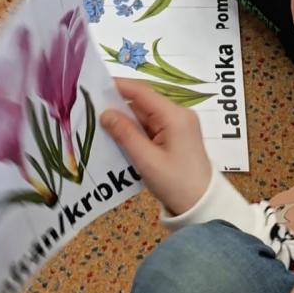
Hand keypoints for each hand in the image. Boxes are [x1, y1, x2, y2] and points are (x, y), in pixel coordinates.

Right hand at [102, 78, 211, 217]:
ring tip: (100, 128)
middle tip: (91, 113)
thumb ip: (125, 134)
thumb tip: (105, 113)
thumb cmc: (176, 184)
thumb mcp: (146, 160)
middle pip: (143, 104)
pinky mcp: (176, 137)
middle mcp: (178, 114)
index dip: (118, 86)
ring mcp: (179, 125)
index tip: (94, 87)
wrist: (202, 206)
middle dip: (118, 108)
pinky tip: (119, 140)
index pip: (142, 91)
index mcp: (174, 116)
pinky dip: (136, 132)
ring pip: (145, 117)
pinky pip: (151, 128)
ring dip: (126, 123)